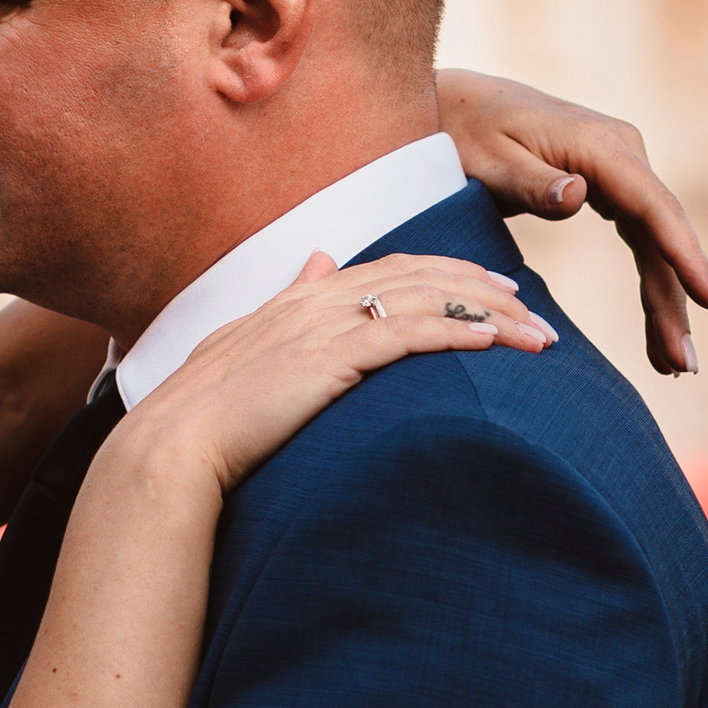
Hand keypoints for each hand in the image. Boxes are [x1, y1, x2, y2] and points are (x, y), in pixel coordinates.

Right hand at [125, 251, 554, 502]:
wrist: (172, 447)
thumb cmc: (203, 414)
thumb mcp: (247, 341)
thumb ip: (289, 300)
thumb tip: (321, 260)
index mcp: (299, 300)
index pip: (389, 270)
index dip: (445, 273)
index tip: (491, 285)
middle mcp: (316, 302)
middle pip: (419, 278)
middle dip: (481, 288)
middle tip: (531, 306)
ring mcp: (323, 327)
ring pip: (425, 302)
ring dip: (488, 314)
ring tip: (536, 333)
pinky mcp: (330, 359)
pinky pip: (407, 335)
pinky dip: (455, 331)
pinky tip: (493, 340)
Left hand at [435, 70, 707, 376]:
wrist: (456, 103)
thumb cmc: (466, 132)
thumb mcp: (488, 159)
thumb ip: (532, 183)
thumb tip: (578, 196)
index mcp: (598, 144)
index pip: (653, 207)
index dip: (685, 255)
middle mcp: (622, 150)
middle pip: (662, 233)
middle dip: (678, 299)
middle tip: (686, 363)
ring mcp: (621, 166)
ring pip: (656, 242)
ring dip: (667, 300)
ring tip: (674, 363)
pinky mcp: (611, 182)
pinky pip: (641, 237)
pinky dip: (652, 280)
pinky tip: (660, 322)